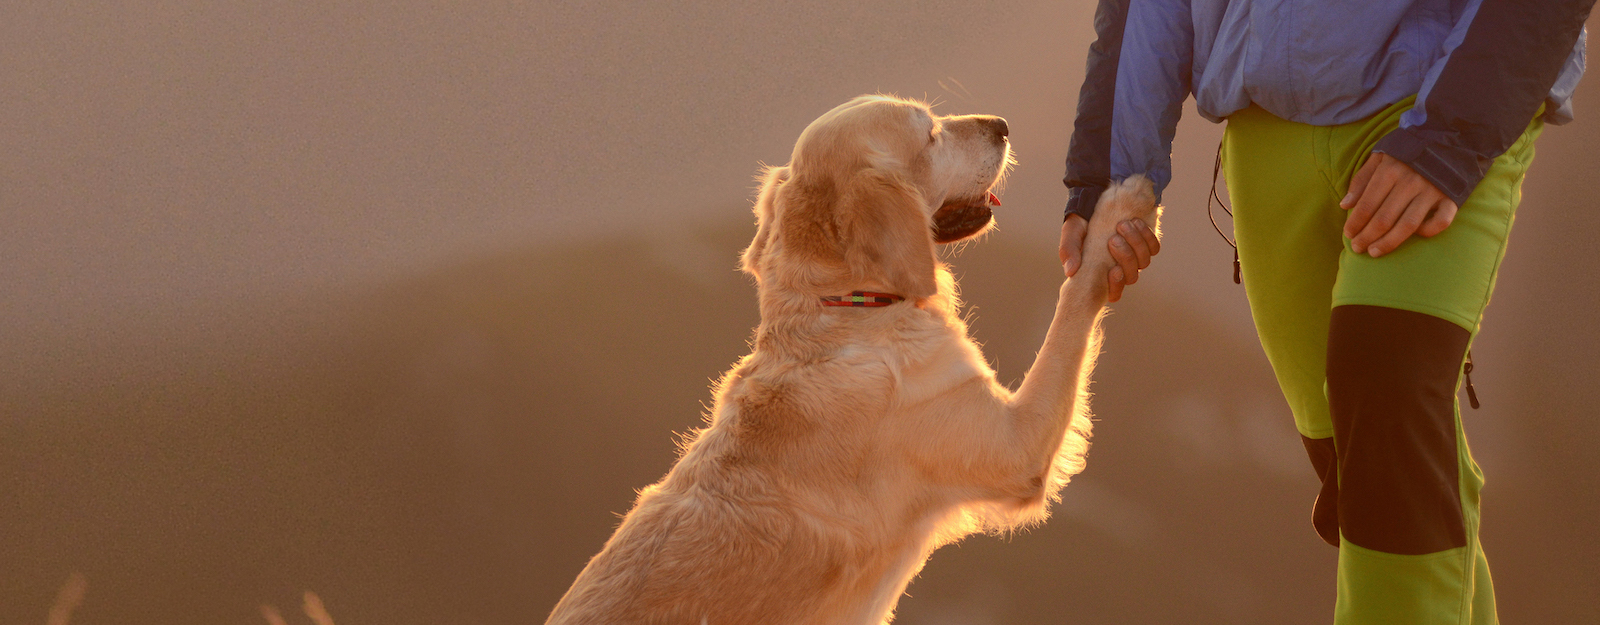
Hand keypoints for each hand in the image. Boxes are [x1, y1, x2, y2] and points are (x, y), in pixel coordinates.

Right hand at [1059, 213, 1160, 301]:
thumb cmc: (1080, 222)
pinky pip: (1154, 247)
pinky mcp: (1146, 244)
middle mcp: (1120, 268)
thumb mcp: (1071, 234)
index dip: (1117, 287)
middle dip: (1125, 257)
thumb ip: (1069, 251)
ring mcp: (1134, 257)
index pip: (1114, 294)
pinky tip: (1135, 222)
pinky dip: (1146, 235)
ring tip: (1122, 225)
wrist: (1095, 199)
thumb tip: (1071, 272)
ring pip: (1144, 262)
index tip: (1113, 270)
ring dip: (1135, 243)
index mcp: (1101, 273)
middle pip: (1131, 276)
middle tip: (1113, 238)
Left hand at [1341, 152, 1456, 257]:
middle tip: (1357, 248)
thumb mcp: (1380, 157)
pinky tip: (1416, 236)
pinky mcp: (1451, 197)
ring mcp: (1432, 191)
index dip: (1355, 222)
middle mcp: (1411, 182)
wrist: (1447, 138)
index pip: (1368, 204)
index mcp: (1390, 171)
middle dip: (1367, 236)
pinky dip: (1429, 231)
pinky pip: (1442, 221)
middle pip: (1384, 218)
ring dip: (1389, 242)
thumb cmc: (1407, 151)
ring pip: (1408, 225)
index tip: (1348, 234)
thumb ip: (1361, 180)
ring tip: (1374, 252)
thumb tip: (1344, 205)